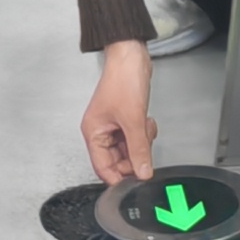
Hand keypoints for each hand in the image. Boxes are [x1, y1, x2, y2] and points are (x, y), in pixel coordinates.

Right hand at [82, 40, 157, 185]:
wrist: (131, 57)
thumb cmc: (122, 80)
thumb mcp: (133, 120)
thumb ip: (139, 149)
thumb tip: (142, 172)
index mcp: (93, 132)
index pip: (102, 167)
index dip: (118, 177)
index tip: (135, 182)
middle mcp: (101, 131)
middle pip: (117, 160)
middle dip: (134, 156)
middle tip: (145, 151)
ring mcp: (113, 125)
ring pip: (128, 149)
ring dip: (140, 144)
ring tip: (145, 129)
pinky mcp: (125, 119)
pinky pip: (134, 137)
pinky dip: (143, 134)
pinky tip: (146, 122)